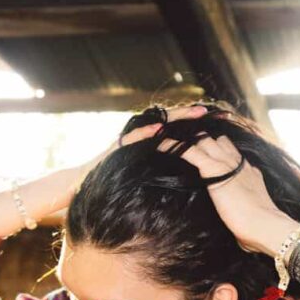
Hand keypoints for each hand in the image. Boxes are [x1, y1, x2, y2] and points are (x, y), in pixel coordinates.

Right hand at [78, 104, 209, 176]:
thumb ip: (164, 168)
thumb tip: (190, 174)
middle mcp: (140, 135)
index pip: (175, 128)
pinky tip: (161, 129)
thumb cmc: (117, 183)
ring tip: (195, 114)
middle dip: (190, 116)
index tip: (215, 122)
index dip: (193, 124)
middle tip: (210, 112)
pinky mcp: (117, 147)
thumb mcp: (147, 175)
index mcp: (149, 142)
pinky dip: (147, 132)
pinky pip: (134, 137)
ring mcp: (129, 139)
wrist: (85, 187)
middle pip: (169, 120)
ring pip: (155, 123)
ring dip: (175, 118)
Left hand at [158, 133, 298, 255]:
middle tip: (179, 141)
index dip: (214, 147)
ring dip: (185, 139)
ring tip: (167, 138)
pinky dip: (173, 146)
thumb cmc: (259, 228)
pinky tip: (160, 144)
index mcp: (246, 170)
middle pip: (215, 139)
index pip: (228, 149)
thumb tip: (240, 229)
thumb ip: (243, 210)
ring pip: (202, 139)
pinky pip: (189, 150)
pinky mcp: (213, 169)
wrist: (266, 226)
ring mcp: (226, 163)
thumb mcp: (251, 213)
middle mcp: (237, 161)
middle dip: (198, 138)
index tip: (201, 149)